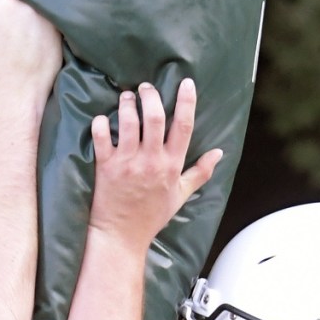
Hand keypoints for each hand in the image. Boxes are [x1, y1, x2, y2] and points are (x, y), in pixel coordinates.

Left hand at [89, 79, 221, 250]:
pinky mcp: (105, 168)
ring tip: (126, 97)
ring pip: (128, 123)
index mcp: (171, 166)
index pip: (183, 127)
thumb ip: (200, 172)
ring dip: (127, 104)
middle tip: (145, 87)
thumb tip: (219, 153)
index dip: (186, 102)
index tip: (186, 83)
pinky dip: (100, 124)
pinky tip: (102, 118)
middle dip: (151, 96)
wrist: (121, 236)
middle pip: (154, 118)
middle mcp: (150, 161)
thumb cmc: (150, 217)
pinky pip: (101, 138)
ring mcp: (127, 163)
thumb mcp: (180, 195)